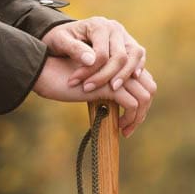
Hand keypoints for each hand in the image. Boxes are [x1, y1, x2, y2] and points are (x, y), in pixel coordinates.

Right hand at [33, 55, 156, 136]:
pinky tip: (117, 126)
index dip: (141, 102)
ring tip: (125, 129)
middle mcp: (119, 66)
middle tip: (128, 128)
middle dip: (143, 111)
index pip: (143, 81)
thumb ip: (104, 89)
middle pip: (149, 87)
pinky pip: (131, 104)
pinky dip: (128, 118)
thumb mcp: (88, 85)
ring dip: (138, 117)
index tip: (128, 119)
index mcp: (115, 63)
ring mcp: (115, 74)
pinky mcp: (109, 85)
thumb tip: (119, 108)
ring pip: (144, 97)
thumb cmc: (61, 79)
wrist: (45, 72)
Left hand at [41, 16, 146, 93]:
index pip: (102, 53)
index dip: (90, 71)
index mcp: (98, 25)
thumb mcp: (60, 40)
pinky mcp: (130, 45)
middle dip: (106, 76)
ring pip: (134, 56)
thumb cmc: (62, 37)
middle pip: (120, 56)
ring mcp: (125, 36)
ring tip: (112, 89)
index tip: (76, 82)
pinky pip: (139, 58)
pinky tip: (125, 82)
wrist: (69, 34)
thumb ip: (74, 48)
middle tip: (88, 89)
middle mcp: (115, 28)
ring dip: (124, 75)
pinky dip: (135, 70)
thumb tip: (91, 60)